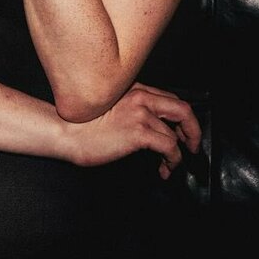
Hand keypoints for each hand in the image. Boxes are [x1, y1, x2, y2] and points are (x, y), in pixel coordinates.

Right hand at [65, 82, 202, 179]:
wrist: (65, 131)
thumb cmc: (83, 125)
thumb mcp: (112, 107)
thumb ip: (132, 109)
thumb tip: (151, 126)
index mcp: (135, 89)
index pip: (170, 99)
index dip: (181, 118)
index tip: (182, 132)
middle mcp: (141, 97)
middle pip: (183, 109)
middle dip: (193, 129)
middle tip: (193, 145)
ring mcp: (141, 114)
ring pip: (176, 133)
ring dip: (178, 153)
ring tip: (170, 166)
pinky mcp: (139, 132)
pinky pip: (169, 146)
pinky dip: (173, 160)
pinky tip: (165, 168)